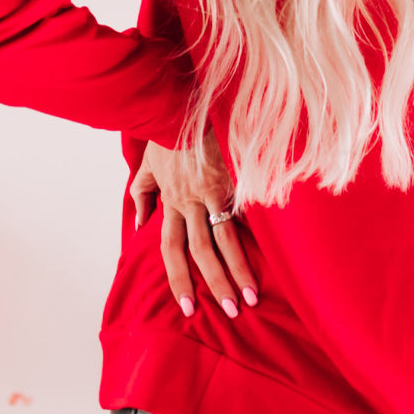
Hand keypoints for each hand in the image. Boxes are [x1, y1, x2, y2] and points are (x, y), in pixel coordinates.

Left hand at [129, 126, 258, 319]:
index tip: (189, 307)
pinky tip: (273, 254)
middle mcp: (191, 202)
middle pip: (202, 252)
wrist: (184, 102)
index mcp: (171, 202)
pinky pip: (247, 208)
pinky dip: (258, 231)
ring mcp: (215, 190)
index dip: (179, 279)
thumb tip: (140, 225)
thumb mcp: (147, 167)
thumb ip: (142, 196)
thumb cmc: (166, 135)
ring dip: (240, 269)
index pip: (171, 250)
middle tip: (233, 311)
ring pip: (227, 238)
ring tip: (253, 295)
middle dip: (217, 284)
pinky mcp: (235, 176)